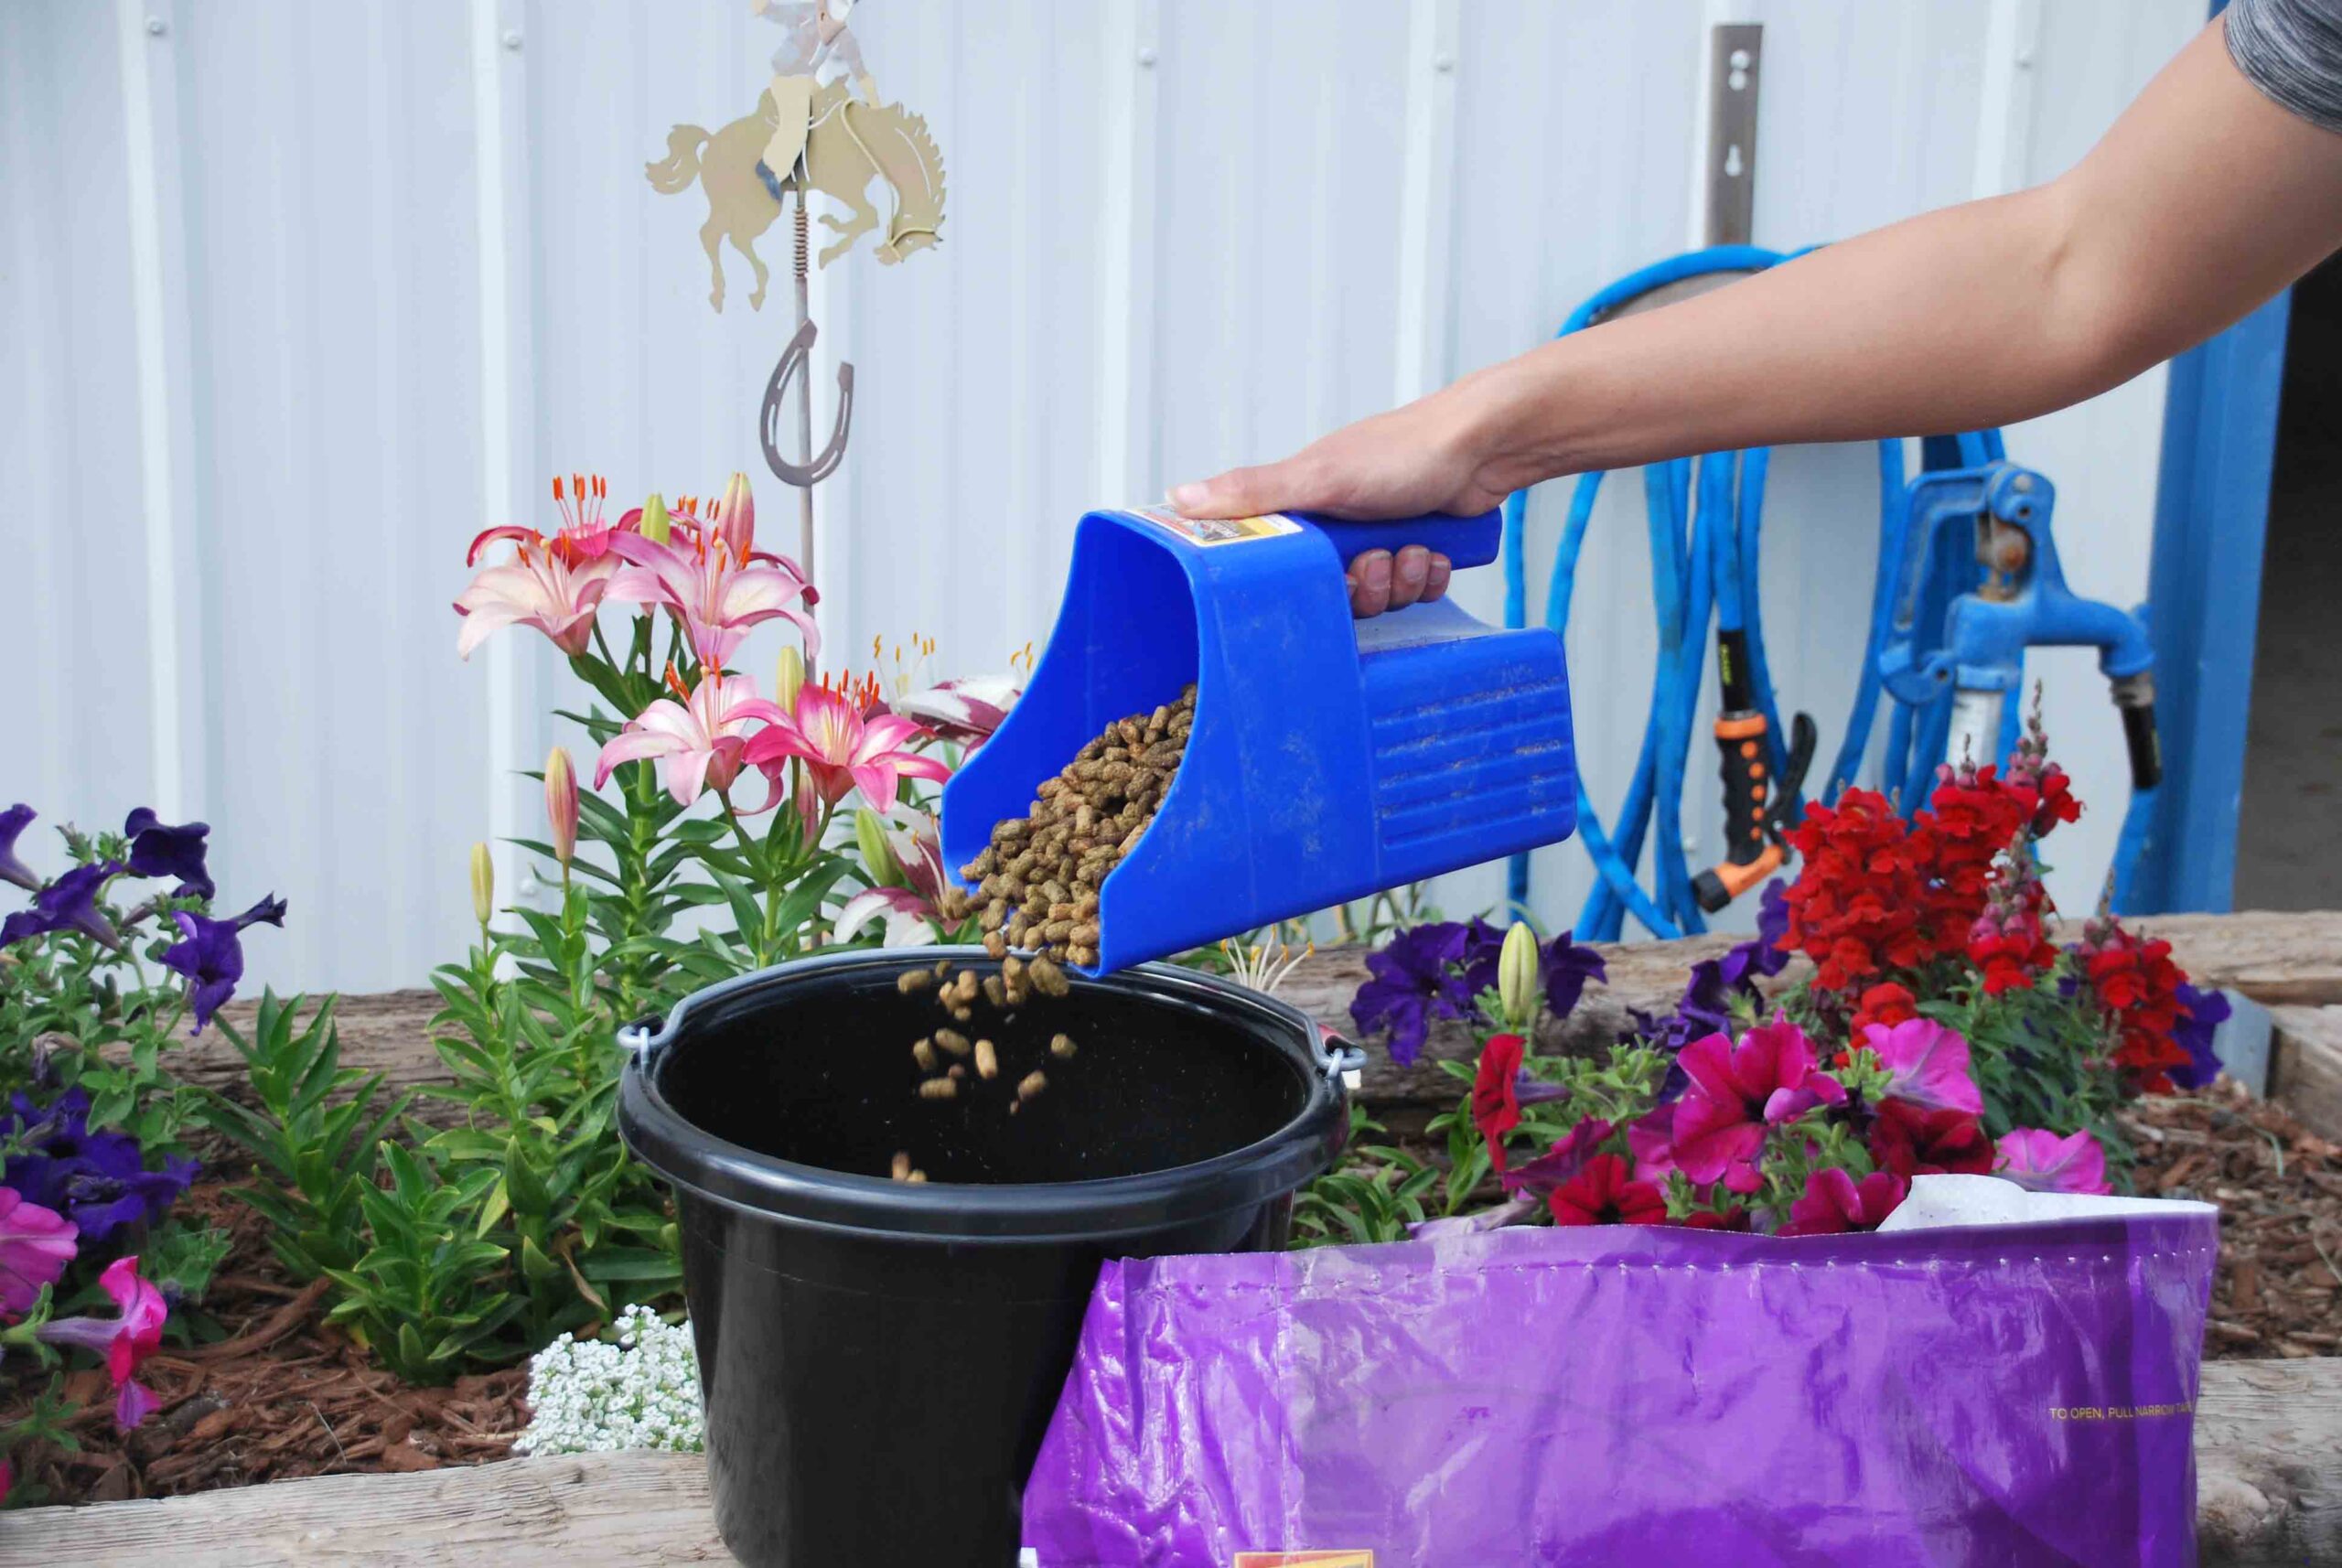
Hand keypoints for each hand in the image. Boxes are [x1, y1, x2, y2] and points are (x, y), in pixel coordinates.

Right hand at [1168, 384, 1506, 616]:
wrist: (1486, 447)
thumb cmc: (1404, 449)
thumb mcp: (1319, 476)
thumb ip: (1253, 493)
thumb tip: (1178, 497)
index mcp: (1305, 507)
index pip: (1282, 566)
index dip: (1306, 582)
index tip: (1325, 575)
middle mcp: (1339, 524)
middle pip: (1335, 592)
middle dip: (1364, 586)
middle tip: (1380, 561)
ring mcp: (1381, 537)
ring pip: (1380, 596)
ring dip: (1402, 580)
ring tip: (1415, 549)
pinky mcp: (1420, 548)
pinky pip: (1416, 591)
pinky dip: (1431, 576)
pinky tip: (1437, 551)